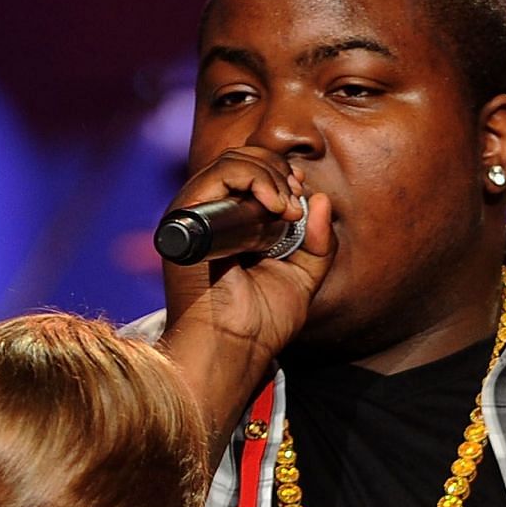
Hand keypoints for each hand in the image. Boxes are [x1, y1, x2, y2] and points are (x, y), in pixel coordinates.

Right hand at [157, 147, 335, 438]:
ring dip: (270, 177)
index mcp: (228, 226)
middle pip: (242, 158)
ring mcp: (192, 216)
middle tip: (295, 207)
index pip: (252, 172)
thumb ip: (317, 241)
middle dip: (278, 172)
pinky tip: (273, 208)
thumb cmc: (260, 324)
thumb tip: (321, 198)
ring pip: (233, 160)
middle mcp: (207, 216)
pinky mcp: (184, 219)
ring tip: (285, 211)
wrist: (234, 348)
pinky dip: (253, 180)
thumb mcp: (303, 277)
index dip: (281, 175)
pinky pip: (220, 174)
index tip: (301, 200)